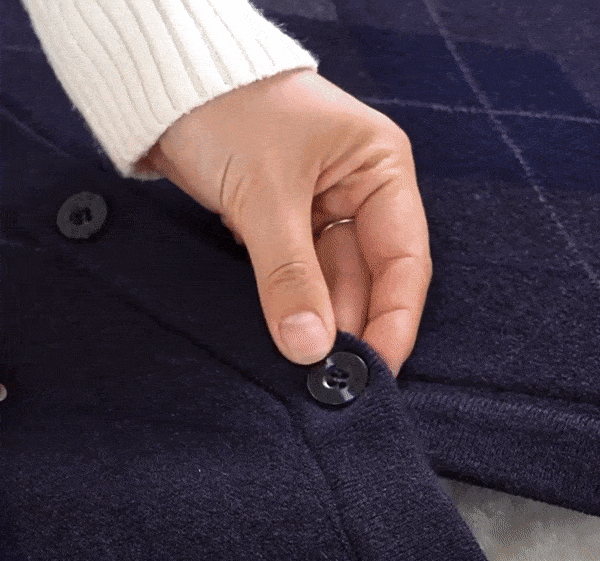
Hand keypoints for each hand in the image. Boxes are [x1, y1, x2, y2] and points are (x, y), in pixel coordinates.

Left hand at [137, 69, 431, 378]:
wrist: (169, 85)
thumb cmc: (230, 110)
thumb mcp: (266, 195)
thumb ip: (290, 275)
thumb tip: (309, 347)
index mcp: (380, 167)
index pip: (403, 258)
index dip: (395, 319)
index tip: (379, 369)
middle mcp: (360, 190)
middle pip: (369, 277)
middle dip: (351, 328)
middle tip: (334, 380)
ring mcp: (323, 209)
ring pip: (332, 282)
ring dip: (320, 323)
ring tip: (310, 369)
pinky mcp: (288, 224)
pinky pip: (300, 277)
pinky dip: (294, 306)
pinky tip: (290, 338)